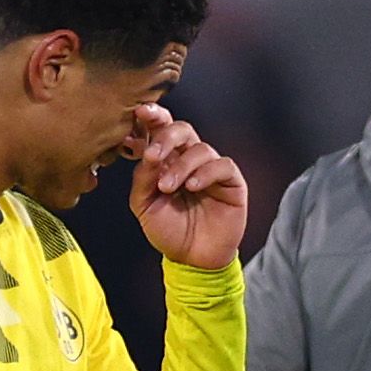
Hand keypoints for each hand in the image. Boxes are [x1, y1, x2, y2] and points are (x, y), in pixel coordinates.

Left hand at [126, 106, 246, 271]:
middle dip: (165, 136)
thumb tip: (147, 153)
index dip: (152, 117)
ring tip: (167, 187)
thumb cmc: (169, 230)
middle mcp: (189, 159)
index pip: (161, 129)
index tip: (139, 112)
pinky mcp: (231, 181)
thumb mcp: (144, 206)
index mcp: (166, 160)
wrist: (192, 259)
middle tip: (152, 155)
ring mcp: (211, 168)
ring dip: (181, 165)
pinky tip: (192, 187)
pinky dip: (205, 173)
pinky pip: (222, 165)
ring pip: (200, 148)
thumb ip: (142, 179)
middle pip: (181, 129)